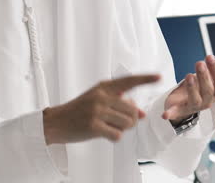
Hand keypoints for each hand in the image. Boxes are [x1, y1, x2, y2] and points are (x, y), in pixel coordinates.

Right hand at [43, 74, 160, 143]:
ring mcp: (97, 111)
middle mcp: (101, 96)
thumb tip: (141, 114)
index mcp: (103, 87)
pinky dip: (115, 137)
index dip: (145, 79)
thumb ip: (119, 103)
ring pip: (128, 122)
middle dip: (131, 119)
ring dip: (123, 128)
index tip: (159, 77)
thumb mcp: (97, 100)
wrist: (55, 122)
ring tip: (111, 127)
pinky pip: (117, 134)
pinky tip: (105, 133)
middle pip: (133, 109)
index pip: (129, 81)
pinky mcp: (94, 126)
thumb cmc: (79, 111)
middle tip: (120, 122)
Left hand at [163, 55, 214, 123]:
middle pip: (208, 90)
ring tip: (188, 76)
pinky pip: (176, 114)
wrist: (186, 102)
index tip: (209, 57)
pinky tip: (165, 114)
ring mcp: (193, 107)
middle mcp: (207, 101)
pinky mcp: (179, 110)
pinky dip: (172, 114)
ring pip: (195, 100)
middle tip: (199, 63)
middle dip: (205, 77)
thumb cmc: (202, 88)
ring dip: (192, 89)